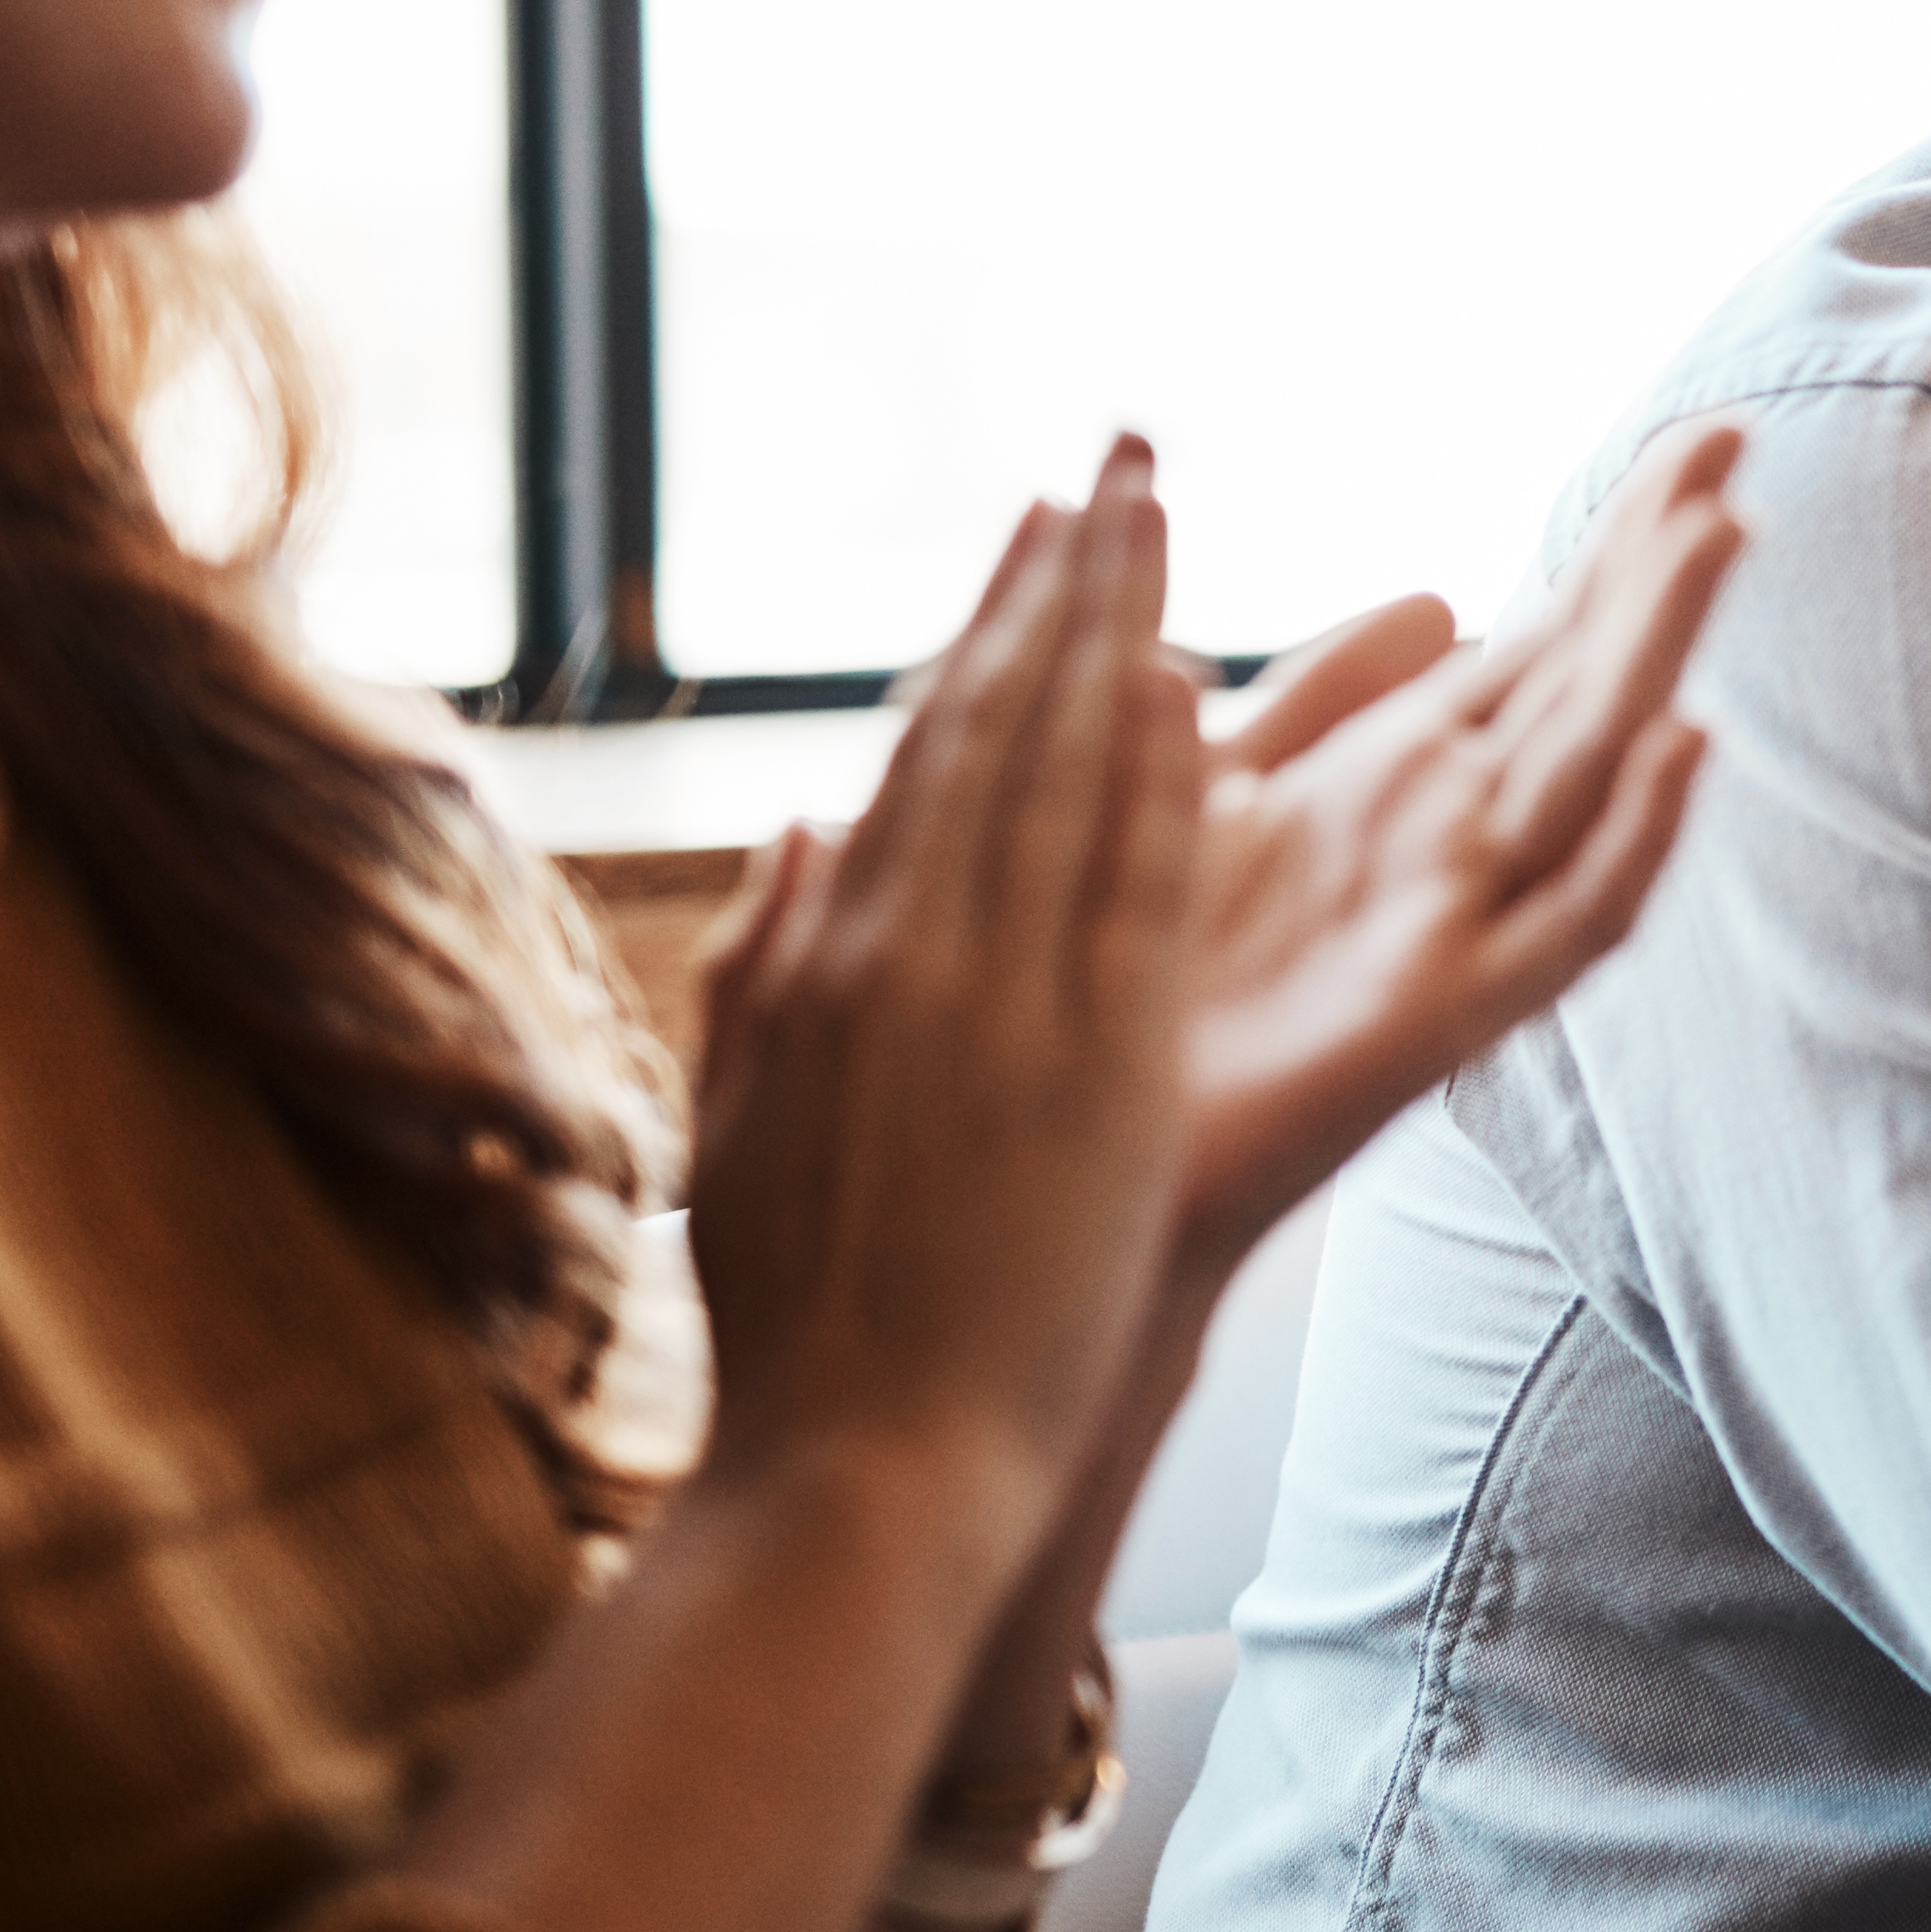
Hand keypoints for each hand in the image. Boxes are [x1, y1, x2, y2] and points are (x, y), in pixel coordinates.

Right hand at [680, 442, 1206, 1504]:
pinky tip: (1183, 683)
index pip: (924, 754)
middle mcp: (907, 959)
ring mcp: (997, 1008)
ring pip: (1059, 781)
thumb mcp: (747, 1128)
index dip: (985, 629)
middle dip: (1058, 584)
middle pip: (993, 730)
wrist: (861, 1470)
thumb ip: (768, 967)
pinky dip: (1149, 785)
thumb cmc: (806, 1329)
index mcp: (833, 966)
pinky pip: (1126, 897)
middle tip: (1114, 461)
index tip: (1033, 530)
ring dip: (1110, 634)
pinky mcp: (1088, 1073)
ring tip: (1155, 512)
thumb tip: (803, 823)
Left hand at [1167, 419, 1745, 1283]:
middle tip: (1738, 436)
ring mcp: (1462, 924)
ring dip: (1663, 652)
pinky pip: (1573, 924)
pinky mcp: (1448, 1017)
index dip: (1618, 537)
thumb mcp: (1220, 794)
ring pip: (1596, 766)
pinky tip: (1688, 744)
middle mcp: (1454, 841)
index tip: (1696, 435)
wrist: (1092, 1168)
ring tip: (1727, 535)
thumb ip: (1318, 699)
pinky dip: (1638, 835)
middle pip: (1589, 676)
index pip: (1544, 633)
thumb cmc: (1149, 995)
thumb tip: (1436, 593)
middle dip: (1661, 560)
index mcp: (1403, 778)